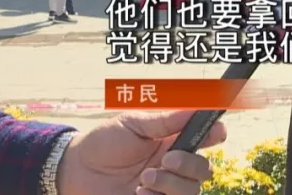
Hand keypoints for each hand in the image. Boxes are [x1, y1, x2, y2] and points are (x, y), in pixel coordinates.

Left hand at [58, 110, 226, 194]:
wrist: (74, 170)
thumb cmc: (104, 142)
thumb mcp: (134, 123)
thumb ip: (167, 119)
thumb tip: (200, 106)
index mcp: (173, 141)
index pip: (206, 137)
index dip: (216, 134)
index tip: (217, 132)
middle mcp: (173, 166)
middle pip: (204, 170)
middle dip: (190, 165)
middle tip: (166, 160)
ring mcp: (164, 188)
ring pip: (191, 192)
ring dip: (171, 184)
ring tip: (145, 179)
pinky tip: (139, 192)